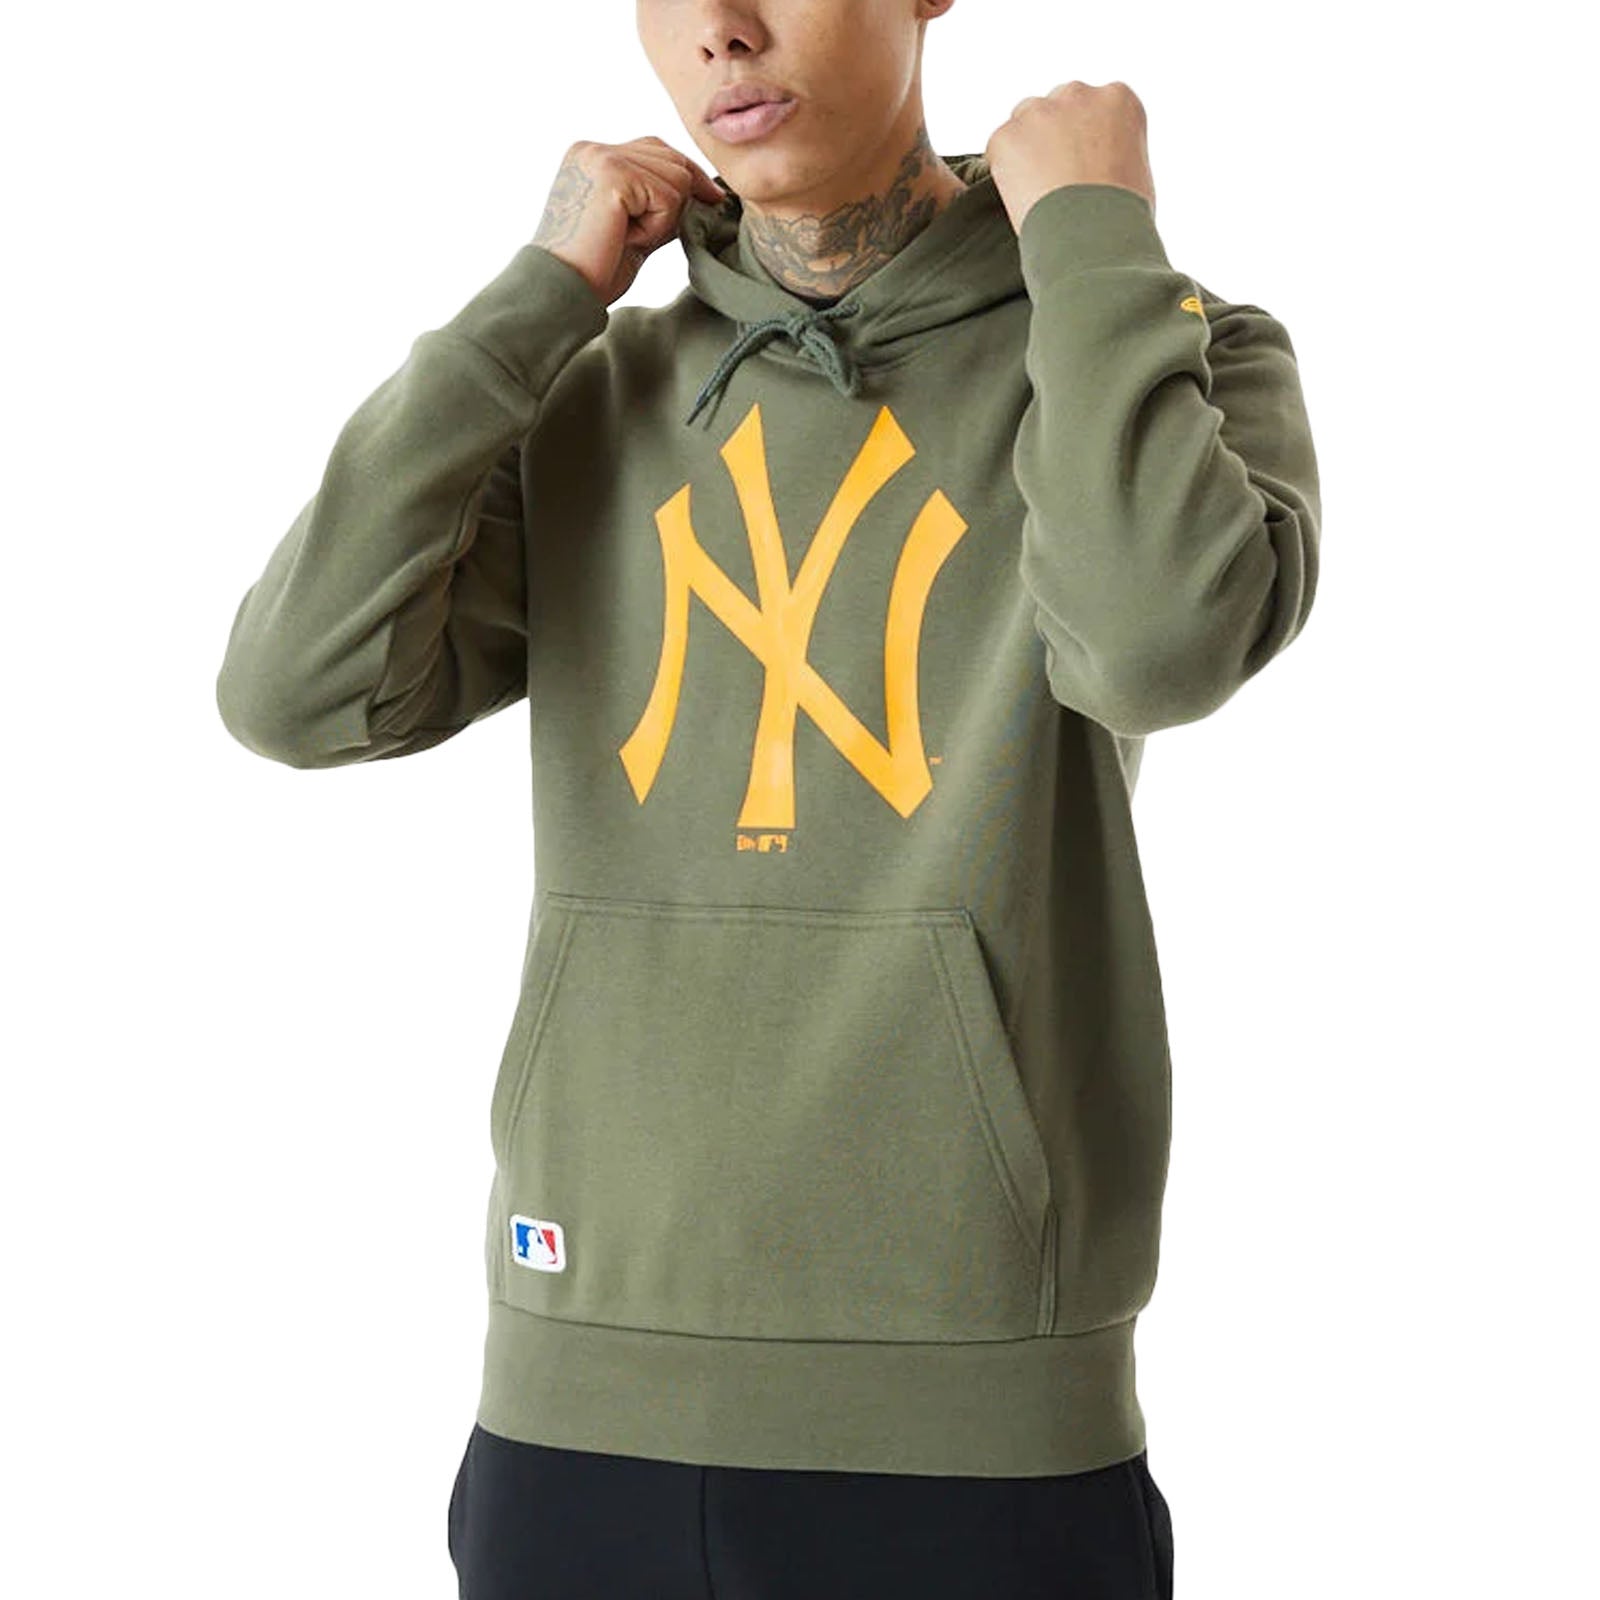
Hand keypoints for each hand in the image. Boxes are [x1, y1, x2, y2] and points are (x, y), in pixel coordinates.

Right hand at [533, 137, 725, 307]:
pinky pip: (667, 198)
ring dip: (662, 220)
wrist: (562, 290)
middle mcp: (593, 149)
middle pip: (672, 158)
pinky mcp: (613, 175)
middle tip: (644, 237)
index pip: (657, 149)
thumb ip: (657, 200)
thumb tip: (705, 191)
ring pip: (676, 178)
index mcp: (592, 156)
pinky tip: (626, 239)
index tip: (713, 198)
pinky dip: (656, 228)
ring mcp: (602, 158)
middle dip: (677, 201)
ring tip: (628, 238)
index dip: (688, 176)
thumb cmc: (594, 268)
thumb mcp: (633, 225)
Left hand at [985, 81, 1156, 235]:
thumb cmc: (1121, 217)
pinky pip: (998, 150)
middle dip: (1053, 138)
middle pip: (1055, 107)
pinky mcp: (1007, 136)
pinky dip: (1004, 172)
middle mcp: (1080, 94)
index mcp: (1118, 100)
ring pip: (1023, 123)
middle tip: (1055, 180)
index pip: (1092, 106)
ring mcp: (1040, 112)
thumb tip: (1094, 166)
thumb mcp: (1135, 172)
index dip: (1083, 139)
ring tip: (1038, 193)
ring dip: (1026, 150)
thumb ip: (1112, 151)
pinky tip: (1022, 199)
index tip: (1080, 165)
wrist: (1093, 238)